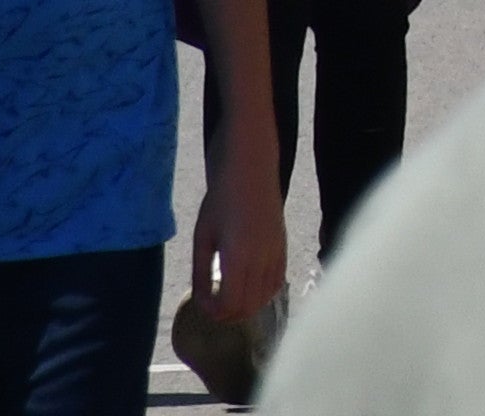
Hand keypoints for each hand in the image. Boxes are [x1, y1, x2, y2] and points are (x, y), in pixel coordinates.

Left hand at [196, 172, 288, 342]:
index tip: (200, 301)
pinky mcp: (284, 248)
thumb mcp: (202, 237)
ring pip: (265, 299)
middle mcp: (262, 261)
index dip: (212, 311)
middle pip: (248, 308)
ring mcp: (277, 255)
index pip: (229, 305)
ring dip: (246, 306)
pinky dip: (263, 294)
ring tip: (229, 297)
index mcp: (238, 258)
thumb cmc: (220, 199)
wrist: (251, 169)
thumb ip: (201, 272)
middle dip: (227, 314)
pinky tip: (249, 287)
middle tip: (212, 305)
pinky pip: (277, 284)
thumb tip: (202, 300)